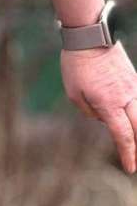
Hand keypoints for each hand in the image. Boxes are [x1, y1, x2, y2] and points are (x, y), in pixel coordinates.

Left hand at [60, 42, 136, 173]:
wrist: (91, 37)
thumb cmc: (77, 68)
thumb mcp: (75, 96)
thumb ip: (90, 112)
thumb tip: (104, 119)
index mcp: (110, 104)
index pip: (123, 135)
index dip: (128, 153)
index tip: (131, 168)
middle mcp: (126, 96)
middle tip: (136, 162)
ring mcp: (133, 86)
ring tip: (136, 145)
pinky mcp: (134, 78)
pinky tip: (134, 122)